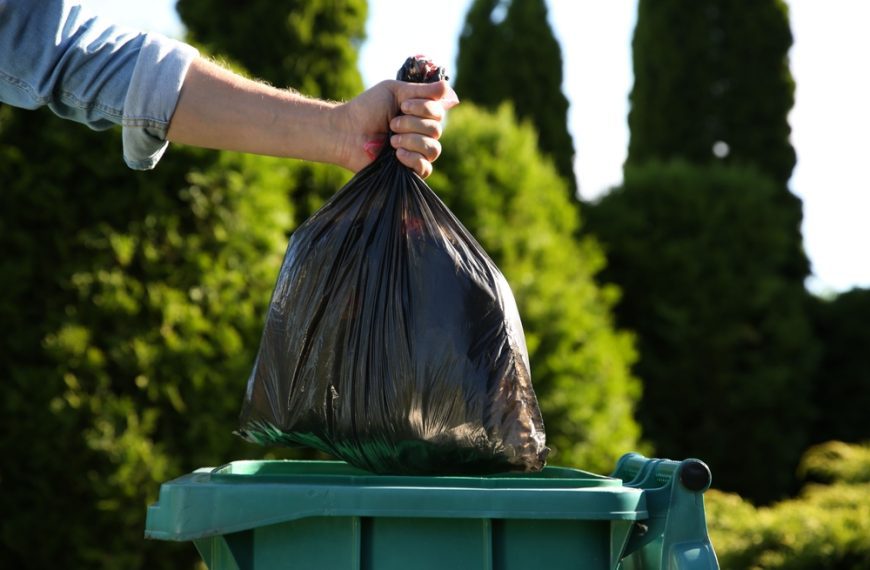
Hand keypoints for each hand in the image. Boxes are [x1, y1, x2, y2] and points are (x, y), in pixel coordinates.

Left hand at [335, 79, 458, 177]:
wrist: (346, 131)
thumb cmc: (366, 109)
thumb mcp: (394, 91)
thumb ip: (421, 90)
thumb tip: (446, 86)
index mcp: (419, 114)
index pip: (439, 112)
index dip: (424, 108)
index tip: (403, 106)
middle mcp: (421, 133)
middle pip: (436, 130)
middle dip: (413, 125)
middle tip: (392, 124)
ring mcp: (416, 152)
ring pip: (433, 149)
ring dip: (411, 141)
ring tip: (391, 140)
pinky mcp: (408, 170)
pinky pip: (426, 168)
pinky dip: (413, 159)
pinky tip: (397, 155)